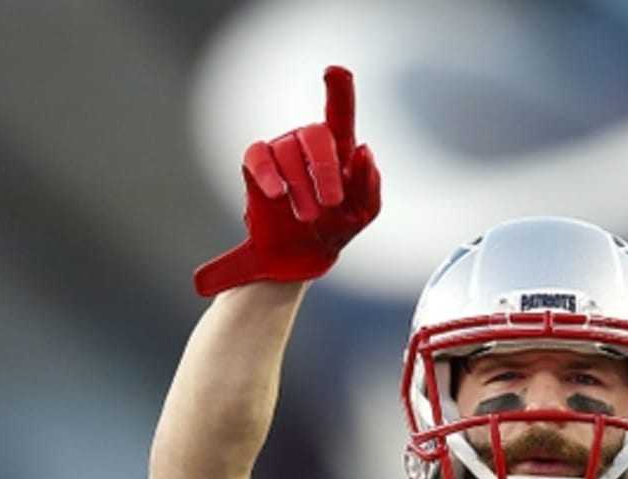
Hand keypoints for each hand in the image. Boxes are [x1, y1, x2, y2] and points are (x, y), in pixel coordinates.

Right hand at [195, 66, 381, 295]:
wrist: (303, 258)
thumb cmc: (337, 227)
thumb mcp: (363, 213)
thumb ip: (370, 184)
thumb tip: (363, 149)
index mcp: (340, 149)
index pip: (340, 113)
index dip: (339, 90)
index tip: (335, 71)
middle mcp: (309, 143)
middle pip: (316, 134)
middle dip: (326, 168)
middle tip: (331, 203)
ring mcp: (282, 152)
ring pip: (288, 151)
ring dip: (301, 187)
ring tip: (308, 217)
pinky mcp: (257, 167)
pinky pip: (257, 156)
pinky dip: (267, 172)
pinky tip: (277, 193)